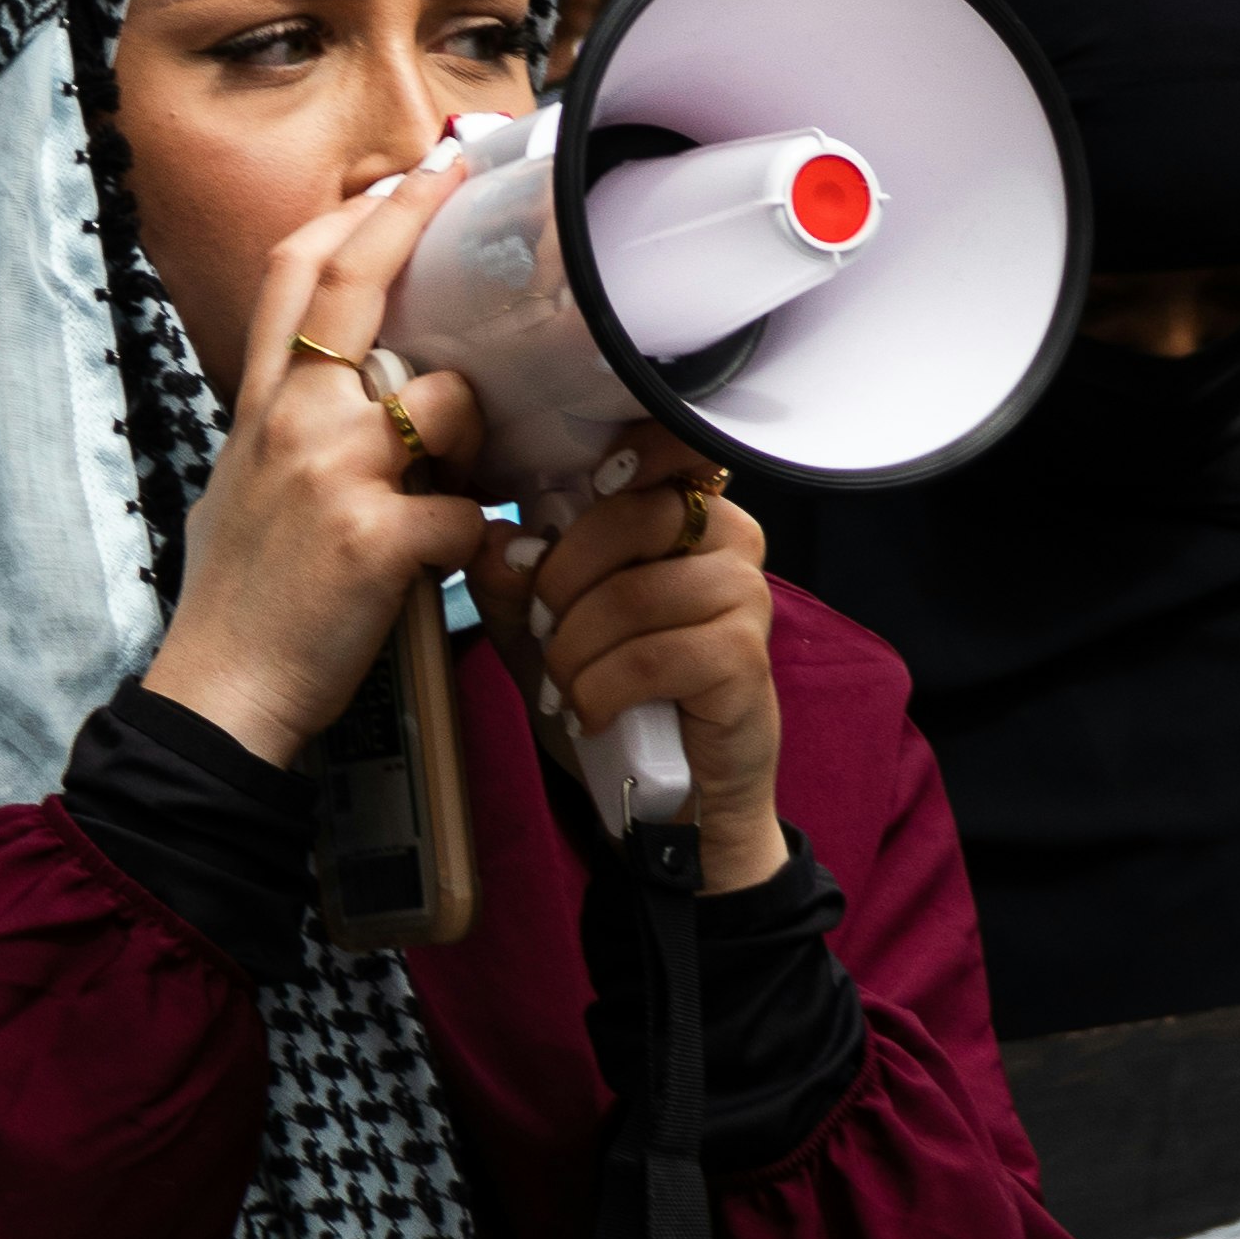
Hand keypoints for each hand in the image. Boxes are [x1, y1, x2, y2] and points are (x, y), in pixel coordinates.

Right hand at [142, 158, 486, 766]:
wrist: (219, 697)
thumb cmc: (238, 602)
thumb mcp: (243, 485)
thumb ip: (292, 427)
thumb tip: (359, 393)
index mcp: (259, 408)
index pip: (292, 274)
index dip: (351, 213)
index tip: (399, 179)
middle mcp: (290, 422)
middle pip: (355, 283)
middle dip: (415, 215)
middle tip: (460, 175)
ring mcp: (332, 474)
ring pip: (448, 402)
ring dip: (473, 439)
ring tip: (454, 484)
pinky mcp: (376, 538)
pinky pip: (470, 511)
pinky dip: (477, 539)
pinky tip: (454, 563)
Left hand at [463, 433, 787, 892]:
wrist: (669, 792)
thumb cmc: (614, 693)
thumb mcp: (540, 631)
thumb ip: (512, 581)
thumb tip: (494, 538)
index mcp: (687, 512)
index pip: (671, 446)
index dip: (625, 458)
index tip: (587, 487)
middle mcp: (730, 540)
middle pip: (629, 519)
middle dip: (560, 580)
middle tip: (541, 630)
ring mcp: (745, 597)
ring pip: (630, 594)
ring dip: (573, 650)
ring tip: (565, 686)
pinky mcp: (743, 658)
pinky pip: (648, 656)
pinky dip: (598, 690)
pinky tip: (590, 714)